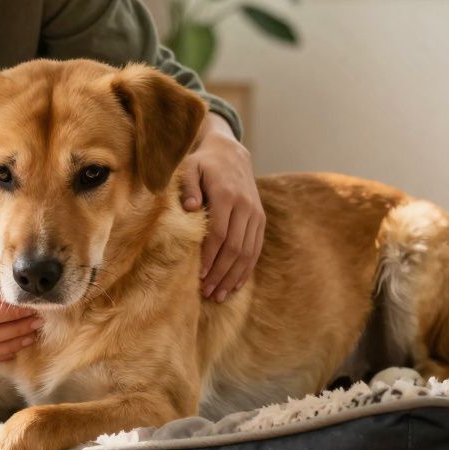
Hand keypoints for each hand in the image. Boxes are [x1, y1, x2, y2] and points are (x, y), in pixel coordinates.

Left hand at [178, 115, 264, 301]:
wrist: (230, 154)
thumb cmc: (202, 164)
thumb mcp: (189, 168)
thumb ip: (188, 186)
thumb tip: (190, 208)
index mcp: (227, 195)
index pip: (219, 233)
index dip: (210, 257)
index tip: (198, 276)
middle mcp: (246, 206)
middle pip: (234, 247)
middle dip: (220, 273)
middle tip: (207, 292)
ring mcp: (256, 214)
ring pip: (247, 252)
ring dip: (233, 276)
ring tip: (220, 295)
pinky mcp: (260, 220)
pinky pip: (256, 249)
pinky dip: (246, 269)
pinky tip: (235, 284)